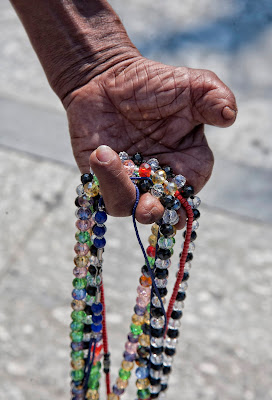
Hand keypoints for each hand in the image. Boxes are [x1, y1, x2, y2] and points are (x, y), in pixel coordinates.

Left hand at [65, 56, 236, 225]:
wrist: (106, 78)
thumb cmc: (150, 82)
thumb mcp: (188, 85)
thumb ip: (212, 98)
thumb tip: (230, 115)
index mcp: (186, 161)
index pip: (190, 188)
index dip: (185, 197)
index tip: (179, 194)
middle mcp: (158, 177)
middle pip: (160, 208)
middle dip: (155, 211)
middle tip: (149, 207)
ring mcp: (130, 180)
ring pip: (128, 205)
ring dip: (121, 190)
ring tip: (106, 156)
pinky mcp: (104, 179)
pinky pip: (104, 193)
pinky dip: (104, 178)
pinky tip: (100, 152)